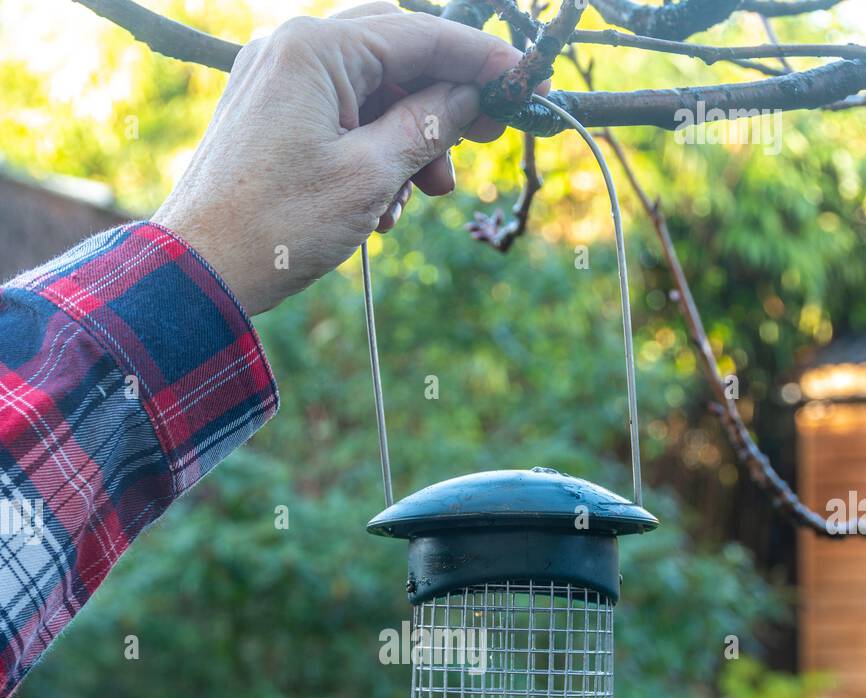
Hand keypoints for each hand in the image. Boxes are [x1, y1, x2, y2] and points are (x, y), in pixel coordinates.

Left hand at [154, 3, 529, 314]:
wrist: (200, 273)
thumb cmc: (278, 226)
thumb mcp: (370, 177)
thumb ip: (427, 126)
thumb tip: (468, 99)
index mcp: (315, 49)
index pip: (418, 35)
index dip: (478, 60)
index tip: (523, 82)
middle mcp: (291, 49)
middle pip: (394, 56)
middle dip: (439, 104)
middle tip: (480, 141)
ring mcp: (275, 81)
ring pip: (369, 92)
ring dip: (406, 140)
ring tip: (422, 196)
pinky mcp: (268, 116)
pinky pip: (338, 117)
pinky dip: (370, 152)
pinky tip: (381, 205)